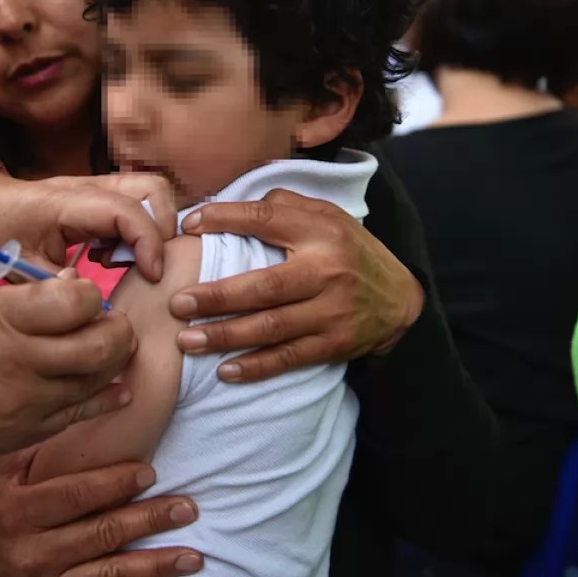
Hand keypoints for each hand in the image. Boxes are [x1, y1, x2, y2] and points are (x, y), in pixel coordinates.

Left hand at [0, 173, 175, 282]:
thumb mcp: (22, 267)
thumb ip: (58, 286)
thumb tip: (93, 303)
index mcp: (69, 202)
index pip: (127, 211)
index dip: (149, 243)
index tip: (151, 275)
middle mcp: (89, 186)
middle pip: (152, 190)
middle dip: (163, 230)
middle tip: (150, 267)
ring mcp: (96, 185)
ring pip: (150, 191)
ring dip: (154, 225)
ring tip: (133, 261)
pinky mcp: (98, 192)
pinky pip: (136, 201)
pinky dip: (140, 227)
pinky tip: (113, 255)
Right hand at [0, 280, 136, 464]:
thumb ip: (25, 294)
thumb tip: (73, 285)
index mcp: (5, 320)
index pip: (78, 300)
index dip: (91, 293)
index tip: (82, 295)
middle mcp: (24, 363)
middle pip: (103, 345)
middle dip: (117, 329)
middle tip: (110, 323)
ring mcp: (30, 403)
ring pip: (100, 381)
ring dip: (112, 362)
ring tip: (103, 350)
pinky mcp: (30, 432)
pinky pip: (83, 414)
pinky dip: (105, 398)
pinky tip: (114, 388)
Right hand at [0, 447, 201, 576]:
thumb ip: (32, 451)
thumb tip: (79, 415)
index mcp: (16, 510)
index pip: (73, 494)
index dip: (113, 483)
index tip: (149, 470)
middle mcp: (30, 551)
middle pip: (98, 534)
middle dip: (147, 520)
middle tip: (187, 506)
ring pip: (106, 574)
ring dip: (153, 565)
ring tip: (192, 554)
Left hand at [172, 188, 423, 381]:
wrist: (400, 298)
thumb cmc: (348, 250)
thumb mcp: (327, 215)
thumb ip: (283, 205)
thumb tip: (228, 207)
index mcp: (321, 232)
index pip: (267, 219)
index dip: (225, 219)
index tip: (188, 225)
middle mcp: (327, 272)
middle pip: (265, 286)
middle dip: (217, 297)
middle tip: (177, 303)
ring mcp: (332, 312)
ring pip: (272, 327)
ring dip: (226, 335)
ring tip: (186, 340)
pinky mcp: (335, 344)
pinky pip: (289, 358)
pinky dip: (256, 366)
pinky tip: (224, 371)